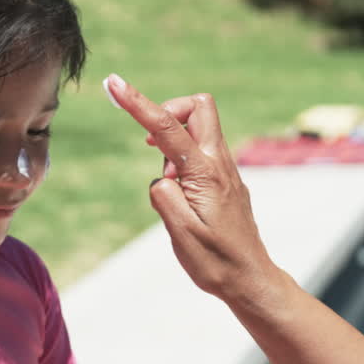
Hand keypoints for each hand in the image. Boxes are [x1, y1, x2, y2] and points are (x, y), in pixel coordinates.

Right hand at [104, 75, 294, 313]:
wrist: (250, 280)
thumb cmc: (215, 262)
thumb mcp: (180, 232)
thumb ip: (164, 195)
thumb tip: (162, 175)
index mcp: (206, 174)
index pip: (167, 127)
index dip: (138, 102)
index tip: (114, 83)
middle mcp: (220, 165)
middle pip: (199, 107)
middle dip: (169, 110)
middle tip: (150, 143)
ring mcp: (226, 171)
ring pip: (201, 128)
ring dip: (174, 139)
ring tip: (168, 182)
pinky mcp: (224, 180)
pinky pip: (203, 150)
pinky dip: (182, 156)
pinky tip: (177, 188)